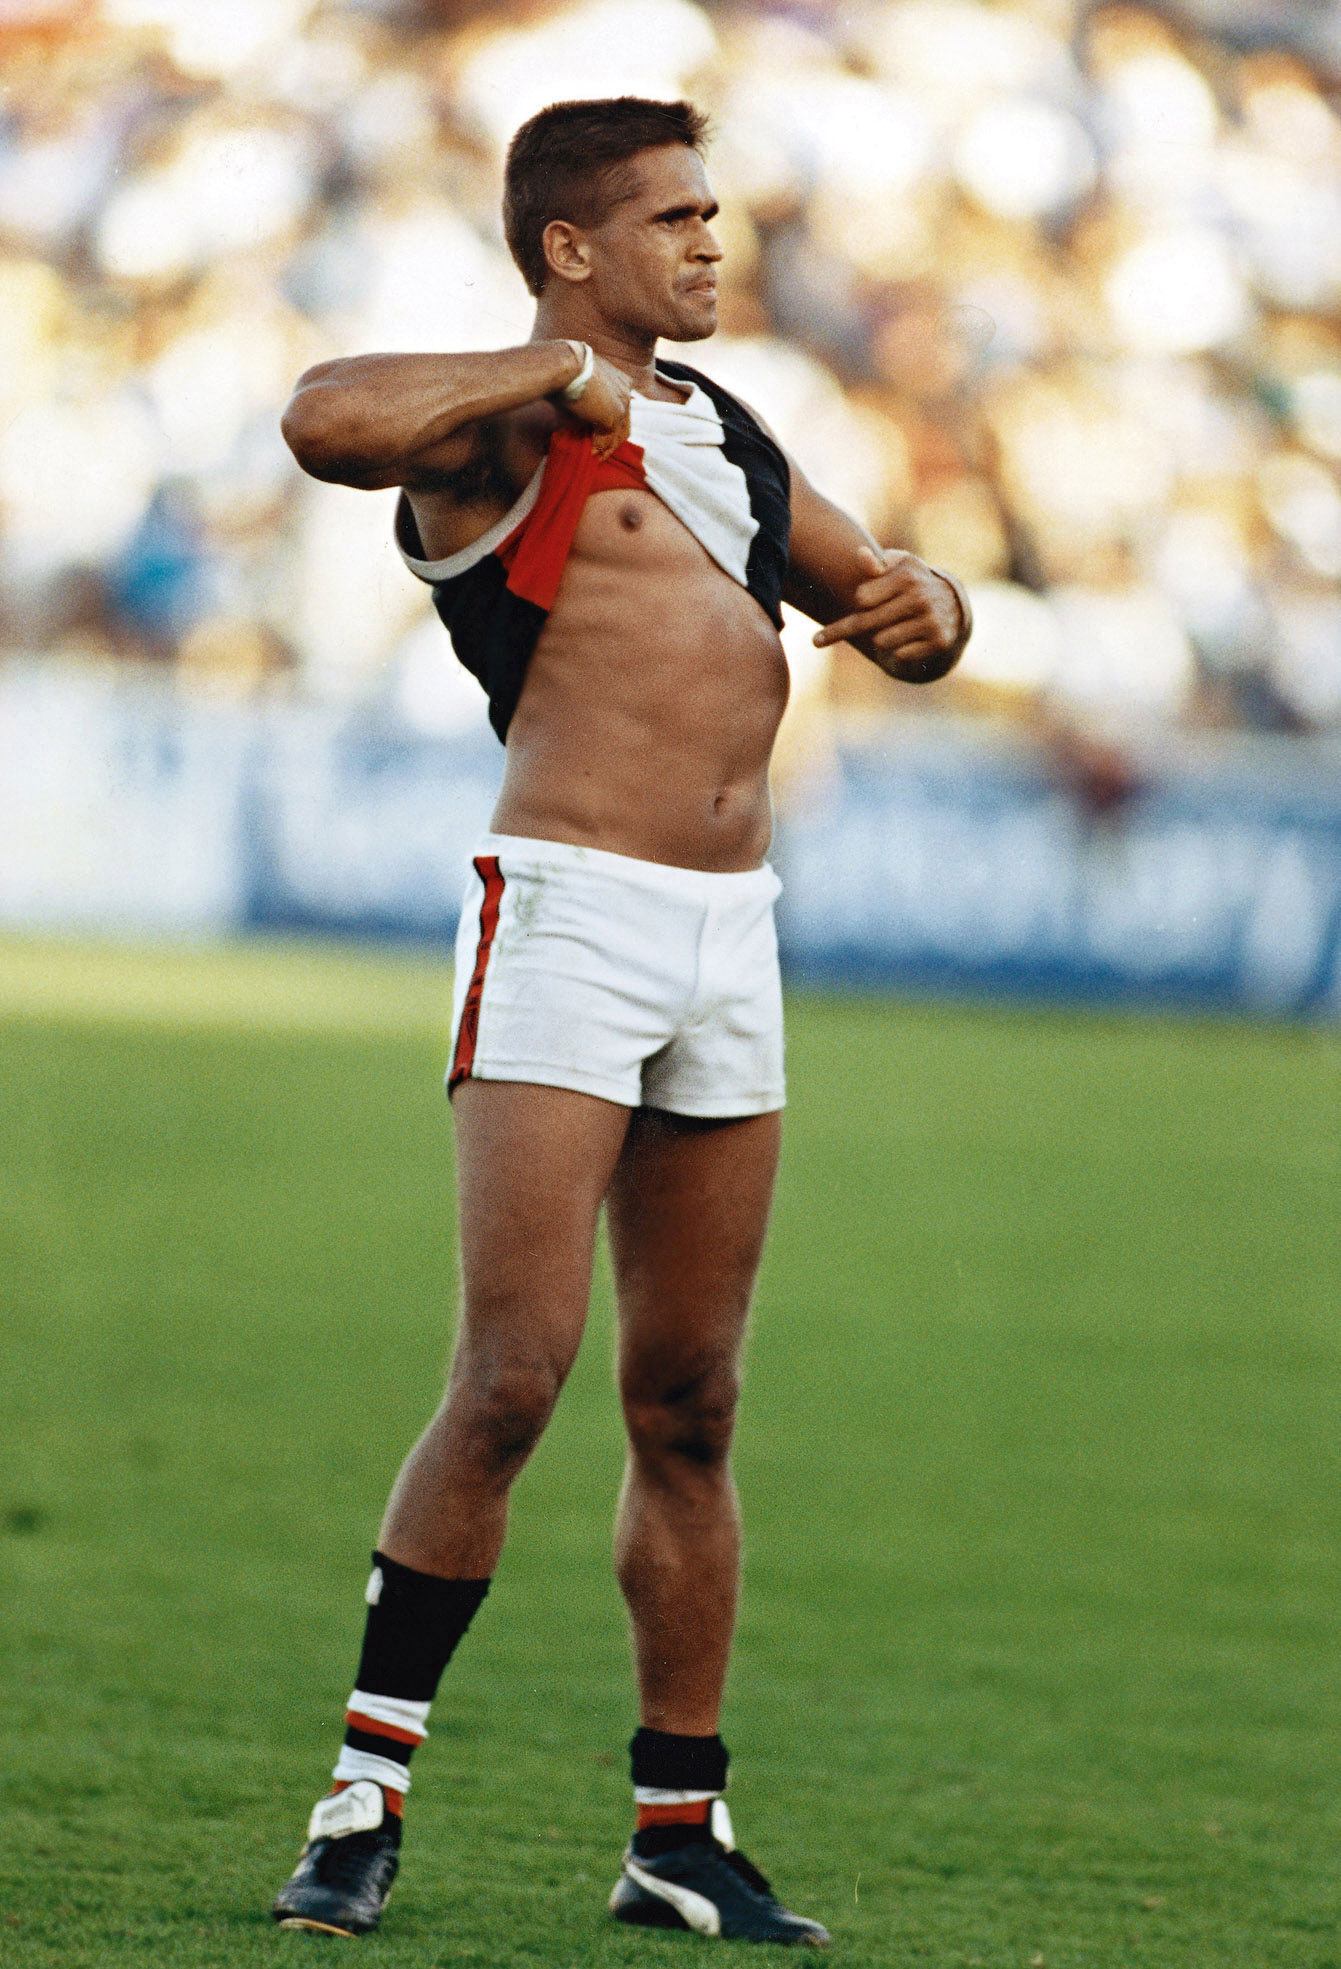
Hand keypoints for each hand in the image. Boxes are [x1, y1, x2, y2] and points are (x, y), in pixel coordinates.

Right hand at [560, 351, 632, 458]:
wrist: (567, 364)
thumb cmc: (568, 369)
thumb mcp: (583, 385)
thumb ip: (589, 404)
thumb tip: (579, 423)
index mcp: (622, 381)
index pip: (623, 409)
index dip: (614, 424)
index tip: (603, 435)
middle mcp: (626, 392)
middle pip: (624, 423)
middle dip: (613, 441)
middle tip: (602, 453)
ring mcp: (622, 405)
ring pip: (618, 434)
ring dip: (607, 448)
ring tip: (598, 458)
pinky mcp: (613, 416)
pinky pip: (607, 438)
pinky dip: (600, 448)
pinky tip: (592, 454)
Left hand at [813, 545, 966, 680]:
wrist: (951, 603)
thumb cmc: (911, 583)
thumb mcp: (896, 567)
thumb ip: (874, 564)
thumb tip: (861, 554)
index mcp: (908, 575)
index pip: (862, 598)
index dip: (860, 601)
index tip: (862, 600)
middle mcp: (921, 596)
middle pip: (867, 621)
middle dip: (853, 627)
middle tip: (829, 636)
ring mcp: (932, 620)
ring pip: (881, 641)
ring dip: (882, 638)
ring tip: (894, 627)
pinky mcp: (939, 641)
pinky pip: (900, 655)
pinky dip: (901, 650)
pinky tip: (911, 639)